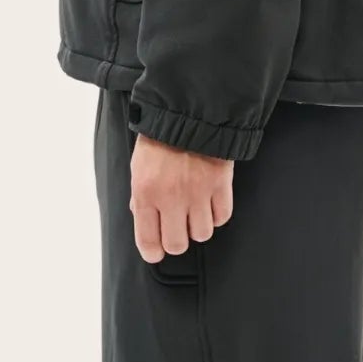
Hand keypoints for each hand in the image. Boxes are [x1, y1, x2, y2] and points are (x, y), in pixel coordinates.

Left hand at [129, 132, 233, 262]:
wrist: (190, 109)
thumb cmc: (160, 136)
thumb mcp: (139, 165)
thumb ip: (141, 195)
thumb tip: (143, 217)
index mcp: (146, 192)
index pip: (148, 241)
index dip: (153, 252)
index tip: (157, 251)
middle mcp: (171, 197)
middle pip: (177, 244)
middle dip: (177, 239)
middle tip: (178, 227)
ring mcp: (198, 192)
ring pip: (202, 234)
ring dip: (198, 226)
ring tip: (195, 210)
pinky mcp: (221, 184)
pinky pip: (222, 216)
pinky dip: (217, 213)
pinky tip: (211, 201)